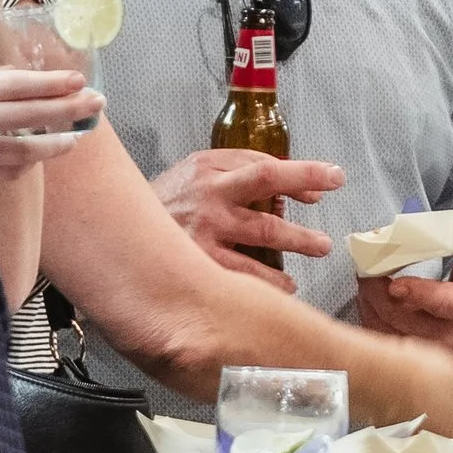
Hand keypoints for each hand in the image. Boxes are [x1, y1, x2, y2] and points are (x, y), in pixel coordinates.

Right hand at [0, 66, 101, 185]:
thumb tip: (29, 79)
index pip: (9, 85)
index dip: (47, 84)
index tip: (78, 81)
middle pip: (21, 117)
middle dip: (63, 110)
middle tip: (94, 104)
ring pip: (18, 152)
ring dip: (52, 145)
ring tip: (75, 137)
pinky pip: (4, 173)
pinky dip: (26, 165)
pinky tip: (40, 157)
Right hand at [152, 146, 343, 280]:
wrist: (117, 232)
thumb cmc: (165, 206)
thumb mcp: (194, 176)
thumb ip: (237, 176)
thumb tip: (288, 196)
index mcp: (209, 168)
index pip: (264, 164)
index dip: (301, 173)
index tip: (329, 180)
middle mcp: (209, 193)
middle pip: (267, 184)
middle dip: (306, 188)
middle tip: (335, 198)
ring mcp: (204, 228)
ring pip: (263, 232)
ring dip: (297, 241)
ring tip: (318, 248)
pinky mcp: (199, 260)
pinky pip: (244, 273)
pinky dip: (270, 283)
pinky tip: (286, 288)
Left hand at [353, 209, 452, 358]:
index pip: (444, 304)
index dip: (418, 294)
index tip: (395, 282)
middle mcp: (449, 333)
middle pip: (404, 317)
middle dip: (378, 291)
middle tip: (366, 265)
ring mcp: (428, 348)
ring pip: (386, 330)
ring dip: (369, 301)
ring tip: (365, 276)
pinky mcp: (412, 353)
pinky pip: (380, 337)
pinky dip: (368, 314)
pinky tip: (368, 295)